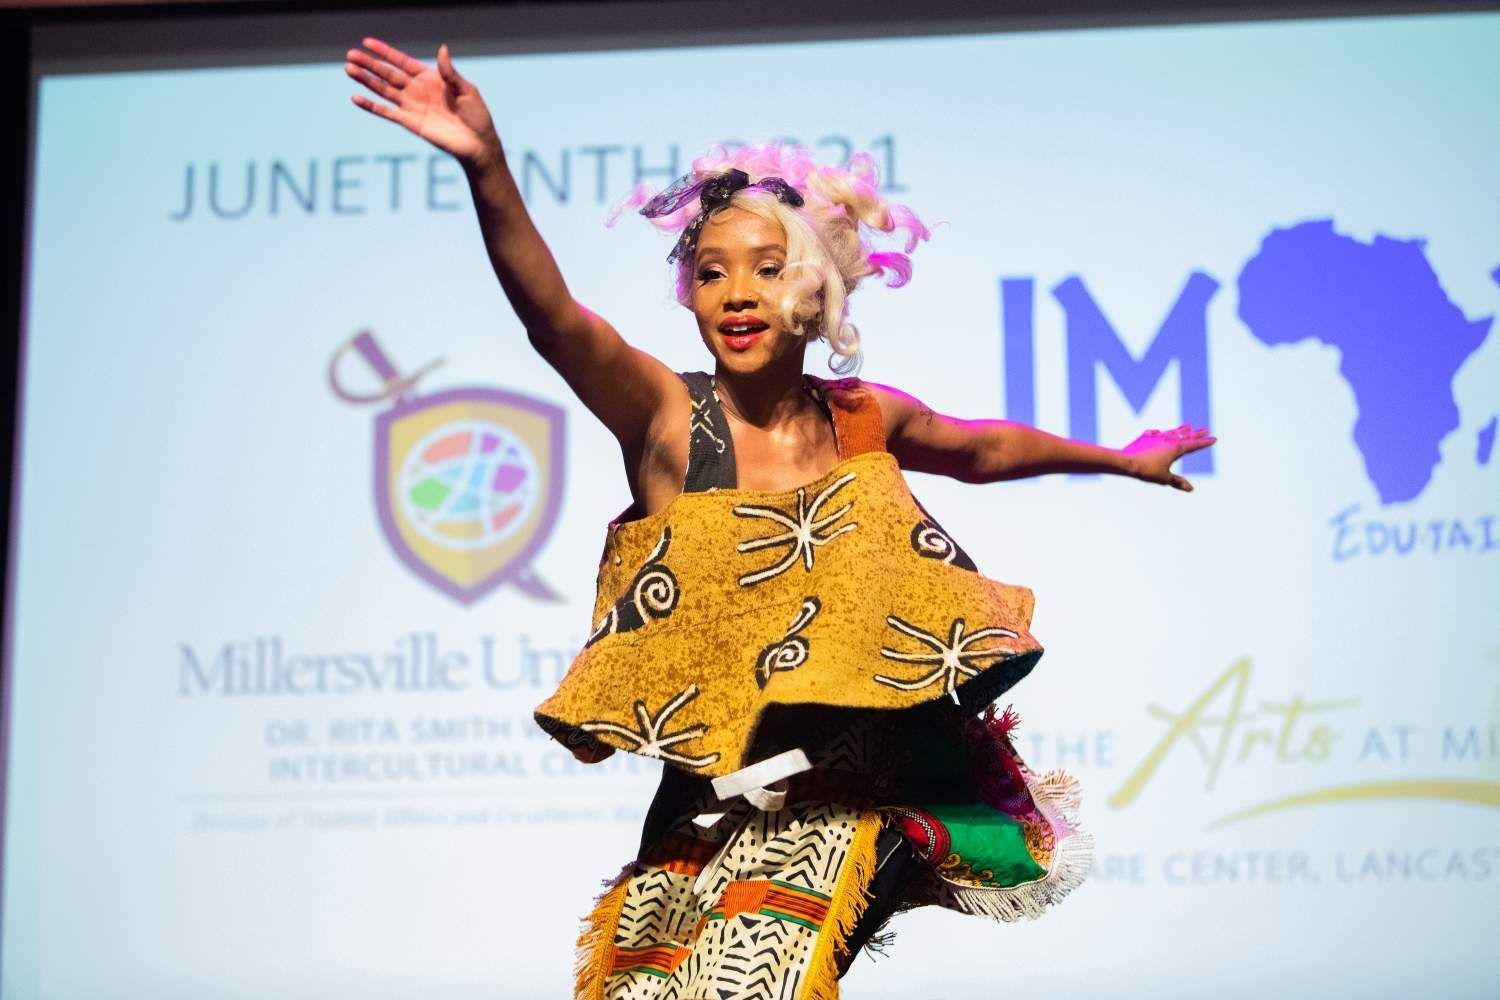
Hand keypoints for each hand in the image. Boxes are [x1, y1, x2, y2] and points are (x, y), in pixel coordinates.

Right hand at [345, 37, 500, 169]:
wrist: (477, 143)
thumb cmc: (477, 115)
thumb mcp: (466, 90)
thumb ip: (450, 72)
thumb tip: (442, 49)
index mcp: (430, 78)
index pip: (402, 61)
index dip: (385, 52)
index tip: (367, 42)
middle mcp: (417, 90)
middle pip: (388, 74)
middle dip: (369, 64)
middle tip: (350, 54)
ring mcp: (412, 106)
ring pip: (383, 90)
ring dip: (366, 81)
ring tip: (349, 69)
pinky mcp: (410, 123)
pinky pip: (386, 113)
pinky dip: (371, 106)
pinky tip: (356, 98)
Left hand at [1121, 424, 1215, 491]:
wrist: (1125, 461)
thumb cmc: (1146, 470)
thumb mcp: (1164, 478)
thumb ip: (1177, 482)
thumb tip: (1191, 488)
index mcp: (1175, 448)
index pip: (1193, 445)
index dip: (1204, 443)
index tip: (1214, 438)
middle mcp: (1167, 440)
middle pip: (1185, 435)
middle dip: (1196, 433)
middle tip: (1206, 428)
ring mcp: (1156, 437)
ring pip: (1171, 432)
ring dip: (1181, 429)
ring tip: (1188, 425)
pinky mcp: (1145, 438)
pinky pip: (1154, 433)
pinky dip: (1160, 433)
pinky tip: (1159, 432)